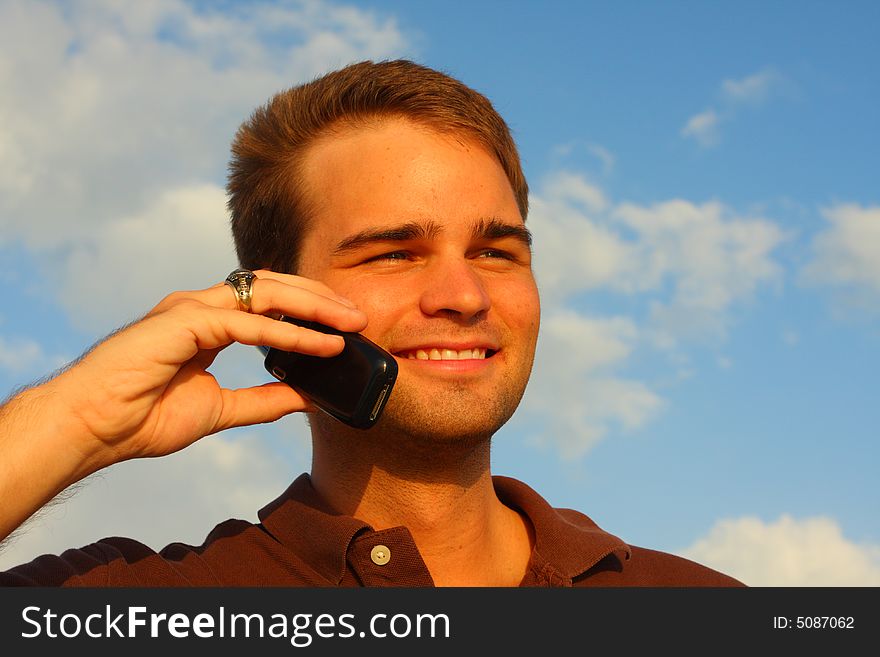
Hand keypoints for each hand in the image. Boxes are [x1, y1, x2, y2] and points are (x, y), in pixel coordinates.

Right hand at [49, 270, 366, 469]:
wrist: (92, 429)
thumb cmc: (141, 418)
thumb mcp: (221, 410)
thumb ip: (264, 400)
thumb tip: (308, 397)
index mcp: (207, 322)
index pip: (268, 301)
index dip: (309, 307)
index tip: (345, 326)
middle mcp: (201, 307)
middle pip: (274, 286)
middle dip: (320, 297)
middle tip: (359, 317)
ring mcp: (191, 309)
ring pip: (265, 292)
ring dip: (313, 306)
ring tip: (350, 323)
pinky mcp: (184, 322)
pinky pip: (248, 323)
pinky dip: (288, 332)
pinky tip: (320, 344)